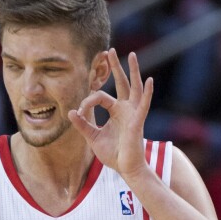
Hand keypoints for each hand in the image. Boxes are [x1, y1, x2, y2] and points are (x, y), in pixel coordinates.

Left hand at [68, 49, 152, 182]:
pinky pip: (144, 105)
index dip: (88, 102)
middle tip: (110, 51)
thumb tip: (71, 112)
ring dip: (133, 71)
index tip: (80, 113)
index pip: (100, 97)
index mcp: (115, 111)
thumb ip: (83, 124)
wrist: (125, 168)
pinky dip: (147, 93)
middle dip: (115, 67)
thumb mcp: (92, 138)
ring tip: (132, 55)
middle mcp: (125, 109)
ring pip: (134, 87)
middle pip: (121, 83)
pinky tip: (149, 81)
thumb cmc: (112, 154)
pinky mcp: (138, 121)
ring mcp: (133, 113)